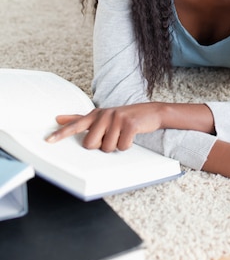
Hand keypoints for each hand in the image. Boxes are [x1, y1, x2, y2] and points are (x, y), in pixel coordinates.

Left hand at [46, 103, 164, 151]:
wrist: (151, 112)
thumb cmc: (124, 117)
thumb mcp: (102, 116)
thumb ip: (80, 119)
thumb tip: (59, 118)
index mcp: (96, 114)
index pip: (75, 125)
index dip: (62, 134)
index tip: (48, 141)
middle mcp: (104, 115)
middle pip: (91, 144)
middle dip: (101, 145)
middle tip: (111, 136)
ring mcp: (117, 119)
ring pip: (107, 148)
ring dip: (116, 146)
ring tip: (122, 135)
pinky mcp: (129, 125)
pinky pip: (122, 146)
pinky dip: (127, 145)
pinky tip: (130, 136)